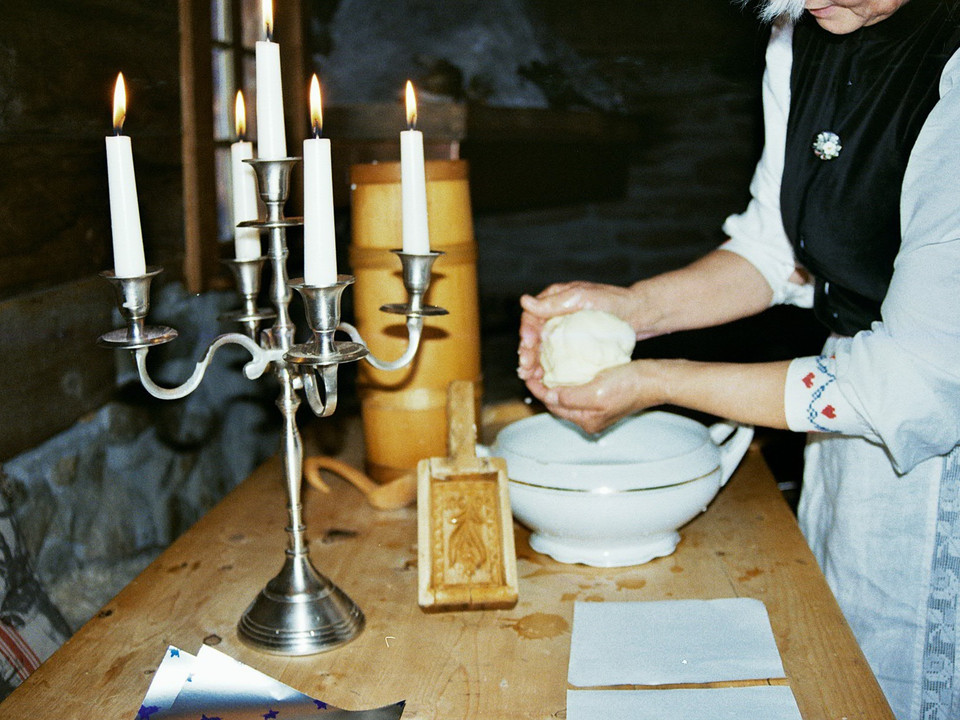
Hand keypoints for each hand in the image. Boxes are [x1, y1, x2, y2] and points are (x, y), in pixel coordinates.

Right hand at [517, 281, 650, 385]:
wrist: (637, 313)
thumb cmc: (612, 301)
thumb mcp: (581, 299)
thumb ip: (553, 303)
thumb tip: (524, 301)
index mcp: (554, 299)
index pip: (531, 316)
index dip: (526, 332)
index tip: (528, 345)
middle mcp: (556, 313)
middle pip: (534, 334)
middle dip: (527, 352)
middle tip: (525, 368)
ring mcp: (564, 328)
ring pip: (542, 347)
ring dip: (533, 362)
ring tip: (530, 377)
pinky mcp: (573, 342)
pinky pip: (555, 354)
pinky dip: (547, 366)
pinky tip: (544, 378)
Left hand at [528, 360, 664, 434]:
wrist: (656, 380)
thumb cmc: (630, 385)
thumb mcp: (596, 392)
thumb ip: (570, 397)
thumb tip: (549, 397)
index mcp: (586, 421)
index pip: (552, 405)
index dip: (537, 388)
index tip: (528, 372)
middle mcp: (589, 418)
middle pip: (557, 401)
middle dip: (543, 385)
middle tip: (533, 365)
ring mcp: (596, 408)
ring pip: (566, 394)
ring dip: (555, 381)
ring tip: (545, 364)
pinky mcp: (603, 397)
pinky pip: (578, 388)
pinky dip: (568, 378)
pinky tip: (565, 365)